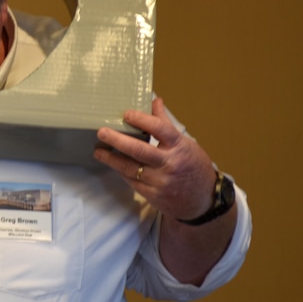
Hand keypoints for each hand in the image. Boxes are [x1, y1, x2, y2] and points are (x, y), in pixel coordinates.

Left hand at [93, 97, 216, 220]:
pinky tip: (112, 164)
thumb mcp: (185, 143)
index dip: (142, 120)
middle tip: (101, 132)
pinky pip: (132, 181)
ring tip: (99, 151)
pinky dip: (121, 172)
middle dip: (117, 140)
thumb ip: (165, 124)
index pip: (160, 129)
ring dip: (112, 159)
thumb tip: (155, 100)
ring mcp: (161, 181)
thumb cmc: (193, 166)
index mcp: (179, 147)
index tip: (126, 114)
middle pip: (139, 150)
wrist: (203, 200)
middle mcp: (169, 164)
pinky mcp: (153, 195)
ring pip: (131, 168)